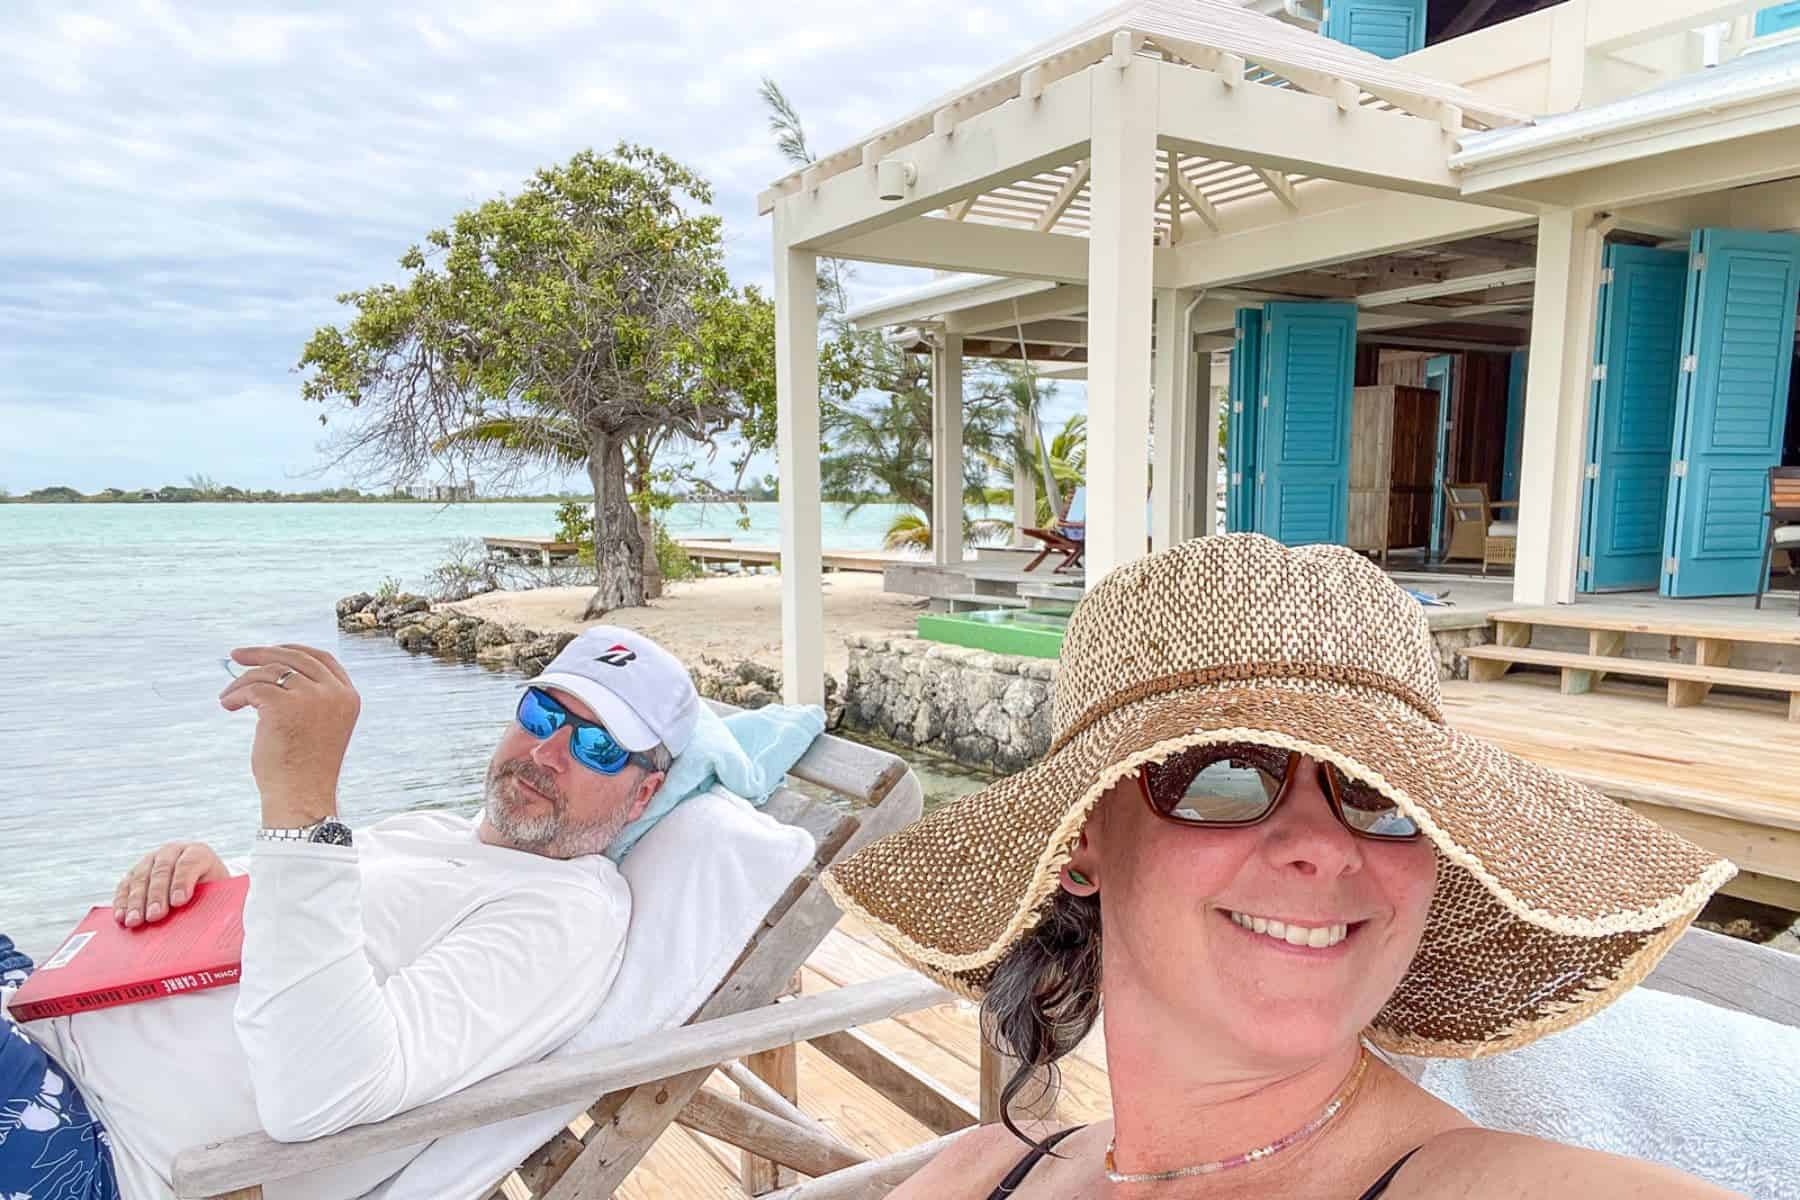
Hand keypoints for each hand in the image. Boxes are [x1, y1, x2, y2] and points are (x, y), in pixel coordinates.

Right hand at [114, 842, 229, 926]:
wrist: (200, 887)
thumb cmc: (211, 894)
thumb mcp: (217, 893)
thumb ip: (210, 901)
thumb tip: (203, 923)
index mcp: (198, 853)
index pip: (189, 863)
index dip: (183, 882)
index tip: (179, 901)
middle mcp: (172, 852)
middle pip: (162, 871)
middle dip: (157, 895)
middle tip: (155, 916)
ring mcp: (151, 860)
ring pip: (140, 878)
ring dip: (136, 901)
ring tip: (135, 922)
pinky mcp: (134, 873)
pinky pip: (125, 886)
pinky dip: (121, 902)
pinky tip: (121, 917)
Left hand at [220, 644, 359, 828]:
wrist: (301, 797)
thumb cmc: (305, 767)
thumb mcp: (319, 725)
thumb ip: (311, 697)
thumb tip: (275, 671)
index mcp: (348, 696)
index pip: (321, 659)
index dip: (294, 650)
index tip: (272, 651)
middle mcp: (334, 694)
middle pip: (293, 658)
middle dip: (261, 653)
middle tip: (236, 654)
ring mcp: (311, 698)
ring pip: (269, 672)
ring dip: (243, 681)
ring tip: (228, 697)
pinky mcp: (284, 706)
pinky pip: (253, 688)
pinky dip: (236, 695)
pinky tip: (228, 705)